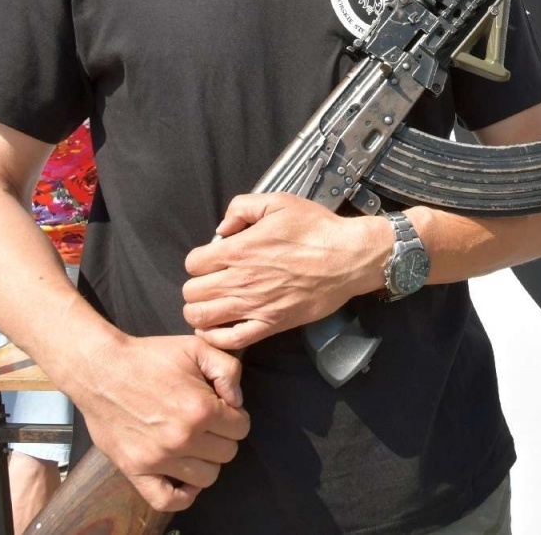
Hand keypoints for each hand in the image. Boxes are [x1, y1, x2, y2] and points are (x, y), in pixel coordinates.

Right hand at [75, 333, 249, 511]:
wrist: (101, 369)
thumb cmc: (149, 357)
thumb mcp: (197, 348)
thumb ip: (229, 370)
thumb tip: (238, 402)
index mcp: (201, 409)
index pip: (241, 428)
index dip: (234, 416)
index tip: (220, 408)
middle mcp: (182, 438)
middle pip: (228, 453)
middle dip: (223, 436)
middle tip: (207, 424)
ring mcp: (158, 458)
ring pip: (207, 477)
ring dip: (207, 461)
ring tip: (195, 444)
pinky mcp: (135, 470)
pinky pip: (167, 500)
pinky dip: (182, 495)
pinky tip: (184, 477)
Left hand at [181, 193, 389, 349]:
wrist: (348, 257)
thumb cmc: (315, 228)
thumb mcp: (279, 201)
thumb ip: (242, 207)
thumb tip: (223, 228)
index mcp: (238, 250)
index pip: (193, 263)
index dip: (200, 260)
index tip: (214, 259)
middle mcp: (239, 281)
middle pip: (191, 292)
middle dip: (198, 285)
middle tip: (213, 282)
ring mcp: (253, 306)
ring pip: (201, 317)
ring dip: (200, 311)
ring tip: (212, 304)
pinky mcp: (270, 325)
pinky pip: (230, 340)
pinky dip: (215, 336)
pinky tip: (217, 327)